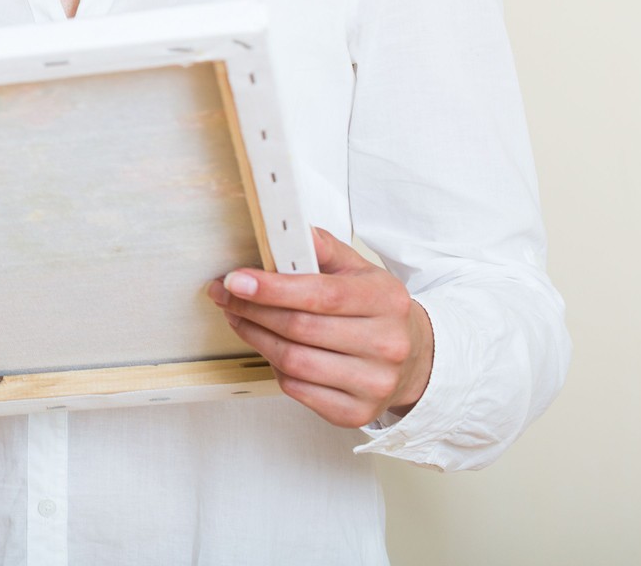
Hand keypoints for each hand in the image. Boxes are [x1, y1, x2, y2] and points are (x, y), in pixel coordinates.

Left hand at [208, 227, 433, 428]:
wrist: (415, 359)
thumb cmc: (375, 309)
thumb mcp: (358, 269)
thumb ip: (323, 247)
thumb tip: (289, 228)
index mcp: (386, 300)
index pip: (321, 294)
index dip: (271, 288)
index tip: (234, 279)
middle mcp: (386, 344)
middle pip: (300, 329)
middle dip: (252, 310)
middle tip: (225, 295)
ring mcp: (374, 383)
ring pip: (293, 362)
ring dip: (255, 337)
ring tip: (239, 318)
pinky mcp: (356, 413)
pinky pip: (296, 390)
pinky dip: (274, 367)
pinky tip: (269, 347)